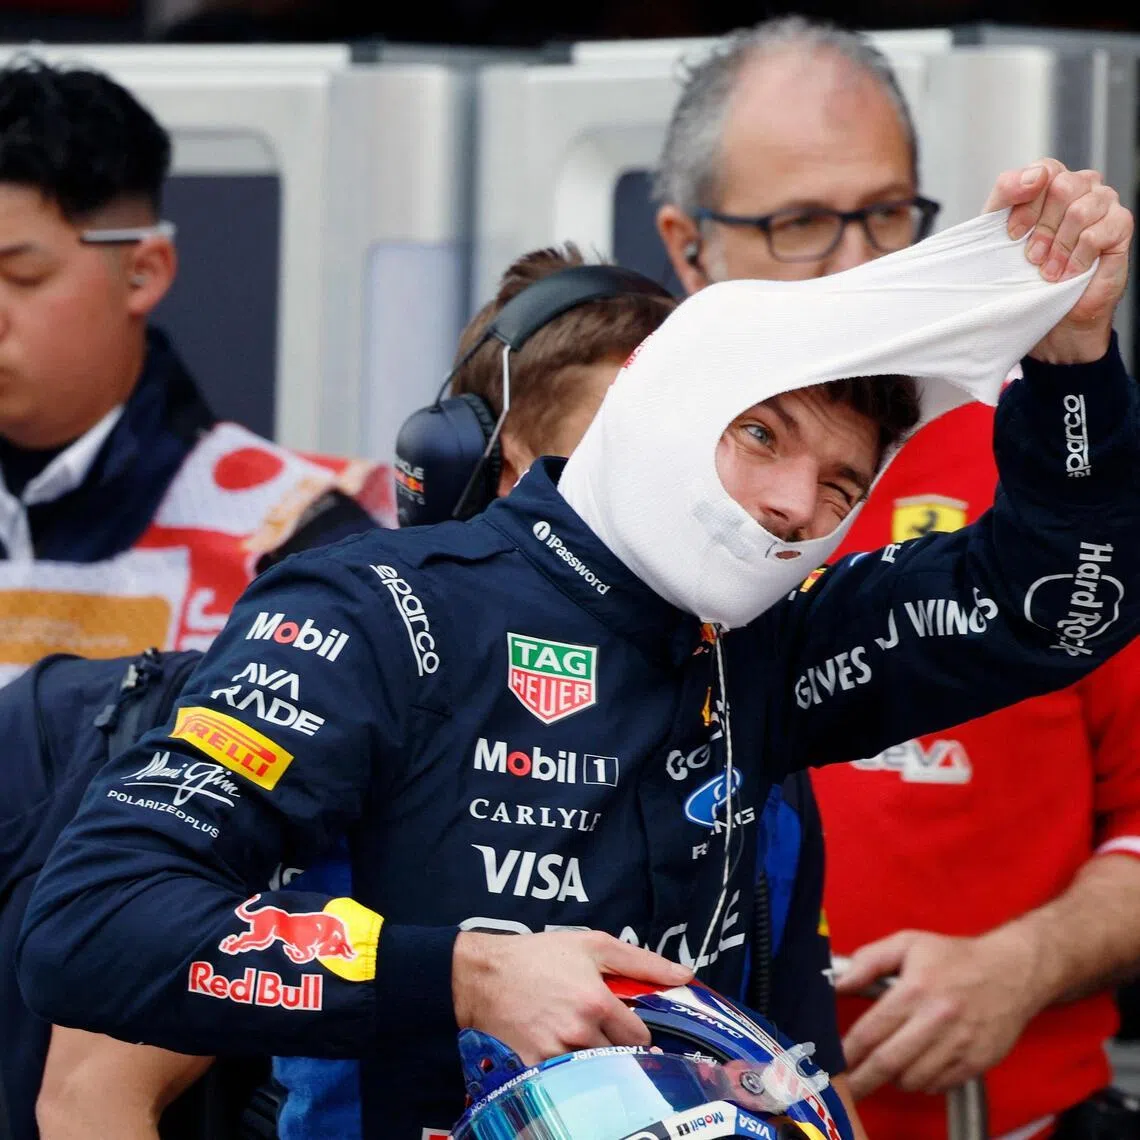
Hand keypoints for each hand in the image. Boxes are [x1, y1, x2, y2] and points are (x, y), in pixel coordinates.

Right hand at [452, 929, 691, 1065]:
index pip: (641, 1036)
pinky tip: (560, 1048)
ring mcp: (557, 1054)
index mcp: (598, 1002)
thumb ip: (642, 962)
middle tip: (600, 1028)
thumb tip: (685, 975)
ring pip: (596, 1069)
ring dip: (594, 1057)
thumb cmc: (540, 955)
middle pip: (620, 1056)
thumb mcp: (593, 945)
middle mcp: (580, 1032)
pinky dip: (570, 1069)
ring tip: (579, 1037)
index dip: (636, 1029)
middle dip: (616, 1044)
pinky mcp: (536, 1068)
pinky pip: (568, 1079)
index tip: (625, 1021)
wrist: (484, 976)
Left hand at [835, 928, 1041, 1096]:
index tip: (834, 1061)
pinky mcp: (976, 1062)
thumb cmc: (955, 957)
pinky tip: (915, 1067)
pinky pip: (938, 1086)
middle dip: (862, 1079)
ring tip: (885, 1068)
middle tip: (846, 1089)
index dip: (848, 1051)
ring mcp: (959, 1044)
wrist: (1013, 972)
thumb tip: (838, 983)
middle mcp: (936, 1019)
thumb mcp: (908, 943)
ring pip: (913, 1079)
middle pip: (888, 1062)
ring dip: (892, 1080)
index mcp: (915, 989)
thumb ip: (868, 961)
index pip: (871, 1031)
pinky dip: (921, 1083)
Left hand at [982, 158, 1132, 363]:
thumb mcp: (1000, 233)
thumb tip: (1032, 176)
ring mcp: (1105, 204)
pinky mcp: (1120, 227)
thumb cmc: (1025, 274)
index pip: (1044, 170)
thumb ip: (1007, 194)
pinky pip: (1097, 232)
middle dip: (1042, 228)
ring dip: (1058, 246)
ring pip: (1081, 209)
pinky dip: (1077, 257)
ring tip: (1048, 271)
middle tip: (1032, 258)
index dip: (1025, 203)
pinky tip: (1068, 274)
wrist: (1049, 316)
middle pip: (1063, 186)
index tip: (1012, 234)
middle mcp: (1083, 187)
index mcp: (1053, 184)